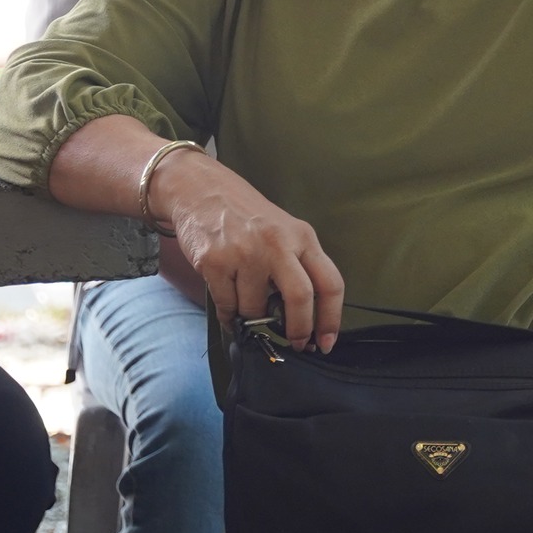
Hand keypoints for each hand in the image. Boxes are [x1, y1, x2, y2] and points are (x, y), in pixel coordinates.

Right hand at [151, 151, 343, 353]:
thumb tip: (307, 317)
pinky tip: (230, 309)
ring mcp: (245, 253)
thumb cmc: (246, 215)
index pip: (330, 282)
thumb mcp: (284, 229)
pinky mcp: (214, 263)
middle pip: (300, 298)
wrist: (201, 190)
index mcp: (302, 236)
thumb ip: (297, 265)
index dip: (331, 318)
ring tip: (248, 305)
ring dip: (253, 317)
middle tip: (295, 342)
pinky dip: (230, 316)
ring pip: (256, 308)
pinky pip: (227, 306)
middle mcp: (277, 243)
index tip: (326, 341)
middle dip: (299, 329)